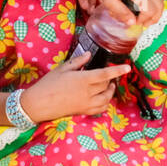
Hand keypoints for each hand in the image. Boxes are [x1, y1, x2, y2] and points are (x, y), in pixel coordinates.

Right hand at [17, 50, 131, 121]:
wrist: (39, 104)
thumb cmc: (48, 84)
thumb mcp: (61, 69)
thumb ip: (77, 62)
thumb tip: (89, 55)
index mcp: (82, 79)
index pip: (105, 74)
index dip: (117, 70)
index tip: (127, 68)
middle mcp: (87, 92)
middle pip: (106, 85)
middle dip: (110, 79)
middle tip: (108, 74)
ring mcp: (86, 103)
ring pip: (106, 97)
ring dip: (110, 91)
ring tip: (110, 86)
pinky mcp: (83, 111)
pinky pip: (100, 108)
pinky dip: (105, 103)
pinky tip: (104, 98)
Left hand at [83, 0, 164, 27]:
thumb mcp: (109, 0)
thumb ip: (121, 13)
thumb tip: (132, 23)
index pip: (150, 12)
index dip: (144, 21)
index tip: (135, 24)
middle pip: (160, 6)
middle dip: (154, 17)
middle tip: (145, 24)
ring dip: (153, 9)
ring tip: (143, 15)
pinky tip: (139, 2)